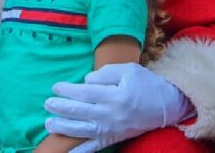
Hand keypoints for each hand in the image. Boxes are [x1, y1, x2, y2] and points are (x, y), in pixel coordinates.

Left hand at [44, 63, 194, 152]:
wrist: (167, 105)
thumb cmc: (146, 84)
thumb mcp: (129, 70)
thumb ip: (105, 73)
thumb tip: (86, 81)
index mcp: (115, 96)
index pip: (85, 93)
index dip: (68, 90)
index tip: (55, 87)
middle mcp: (112, 114)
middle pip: (81, 112)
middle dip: (61, 108)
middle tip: (47, 104)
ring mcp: (112, 129)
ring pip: (83, 130)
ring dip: (64, 128)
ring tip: (49, 124)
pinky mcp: (114, 138)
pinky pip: (94, 147)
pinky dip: (80, 151)